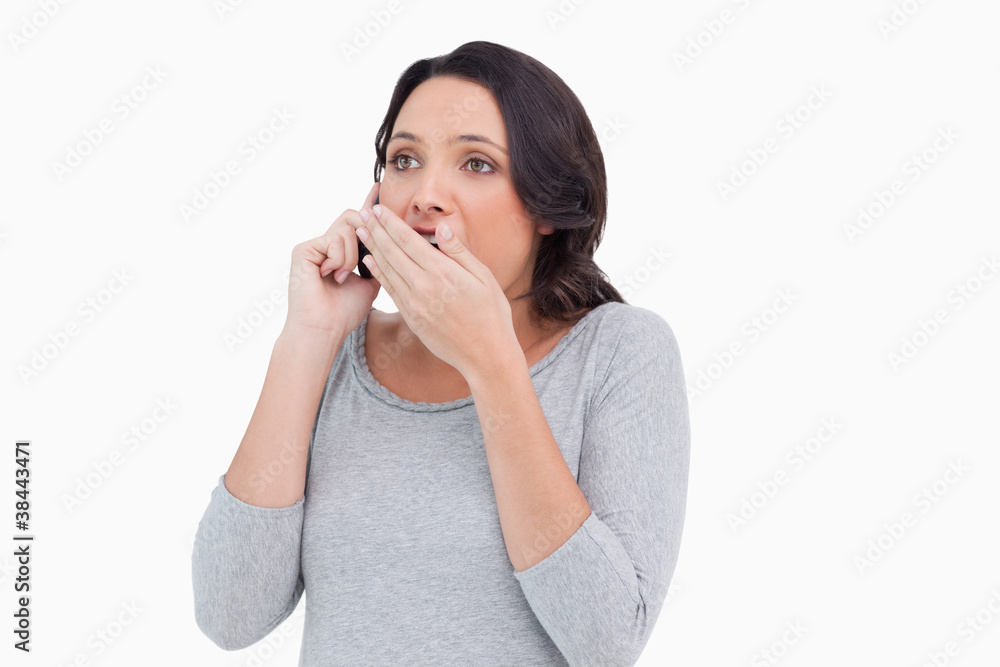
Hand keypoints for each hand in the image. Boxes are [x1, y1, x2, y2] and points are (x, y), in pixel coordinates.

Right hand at [282, 182, 380, 338]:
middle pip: (354, 217)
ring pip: (348, 228)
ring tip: (341, 276)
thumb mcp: (371, 282)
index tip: (379, 188)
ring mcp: (313, 245)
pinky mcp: (304, 249)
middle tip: (356, 265)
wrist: (323, 330)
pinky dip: (340, 259)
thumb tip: (390, 240)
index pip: (357, 222)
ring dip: (352, 255)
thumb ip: (378, 260)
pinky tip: (330, 275)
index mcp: (340, 251)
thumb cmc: (344, 312)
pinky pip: (335, 238)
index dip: (368, 205)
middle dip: (364, 236)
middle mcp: (325, 244)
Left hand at [354, 202, 516, 377]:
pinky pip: (390, 290)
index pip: (408, 240)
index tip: (378, 208)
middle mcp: (424, 286)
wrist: (486, 356)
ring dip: (372, 248)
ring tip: (360, 231)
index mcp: (443, 272)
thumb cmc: (491, 315)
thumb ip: (459, 252)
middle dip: (376, 230)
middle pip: (392, 251)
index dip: (390, 222)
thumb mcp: (484, 278)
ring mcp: (415, 304)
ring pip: (387, 269)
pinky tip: (370, 260)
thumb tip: (441, 227)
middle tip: (362, 214)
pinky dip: (378, 272)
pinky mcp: (411, 318)